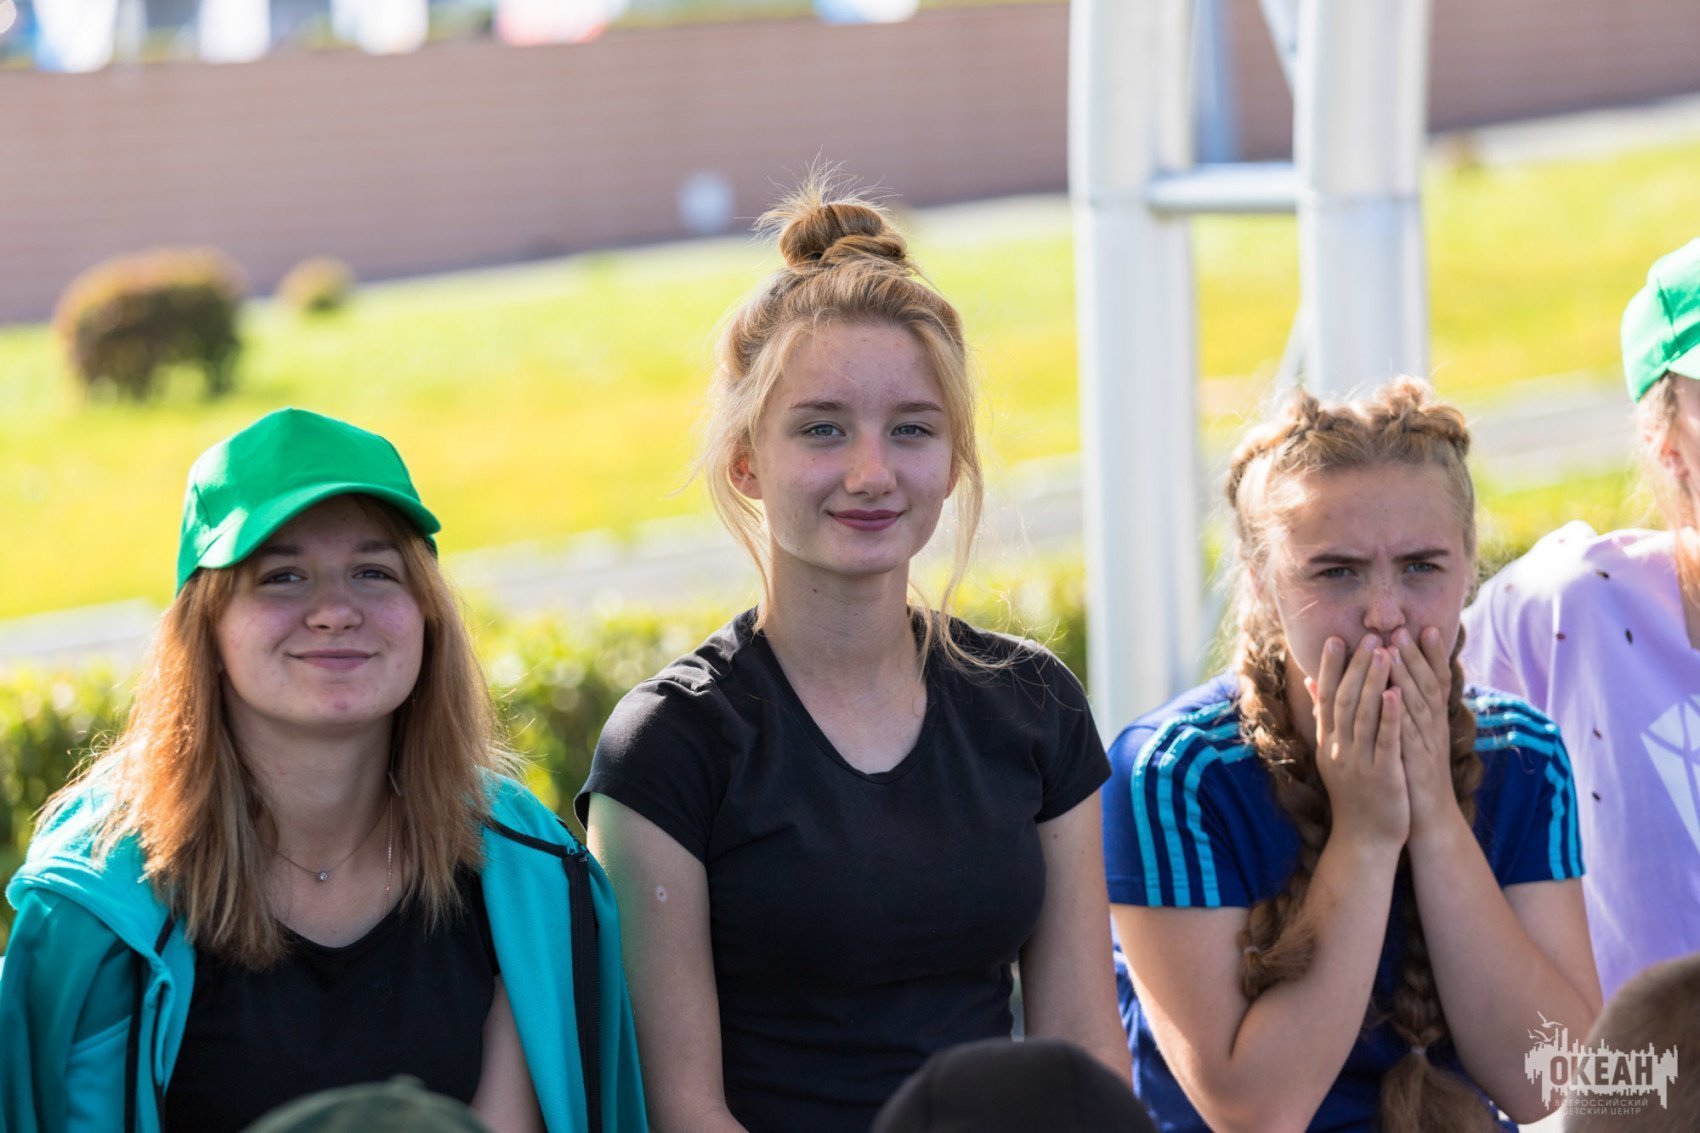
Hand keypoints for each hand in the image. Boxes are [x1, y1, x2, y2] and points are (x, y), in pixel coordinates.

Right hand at [1307, 634, 1409, 849]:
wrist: (1364, 839)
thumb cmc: (1353, 795)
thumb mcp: (1333, 754)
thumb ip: (1324, 719)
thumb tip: (1310, 684)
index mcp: (1329, 742)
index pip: (1325, 697)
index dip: (1329, 667)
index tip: (1335, 638)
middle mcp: (1338, 748)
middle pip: (1344, 700)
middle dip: (1355, 666)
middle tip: (1367, 636)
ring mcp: (1358, 762)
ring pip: (1363, 715)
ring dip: (1372, 682)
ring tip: (1383, 652)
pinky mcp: (1381, 775)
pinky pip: (1384, 741)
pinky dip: (1389, 717)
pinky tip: (1396, 694)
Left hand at [1388, 626, 1463, 840]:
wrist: (1429, 820)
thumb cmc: (1414, 777)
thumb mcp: (1409, 740)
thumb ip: (1402, 714)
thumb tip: (1392, 688)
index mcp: (1430, 722)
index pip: (1433, 681)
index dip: (1430, 655)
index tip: (1423, 627)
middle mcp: (1433, 729)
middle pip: (1427, 686)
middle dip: (1416, 655)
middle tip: (1404, 628)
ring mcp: (1427, 745)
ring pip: (1418, 703)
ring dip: (1406, 675)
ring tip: (1394, 649)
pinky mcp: (1416, 763)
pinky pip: (1410, 734)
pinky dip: (1401, 713)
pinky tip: (1393, 694)